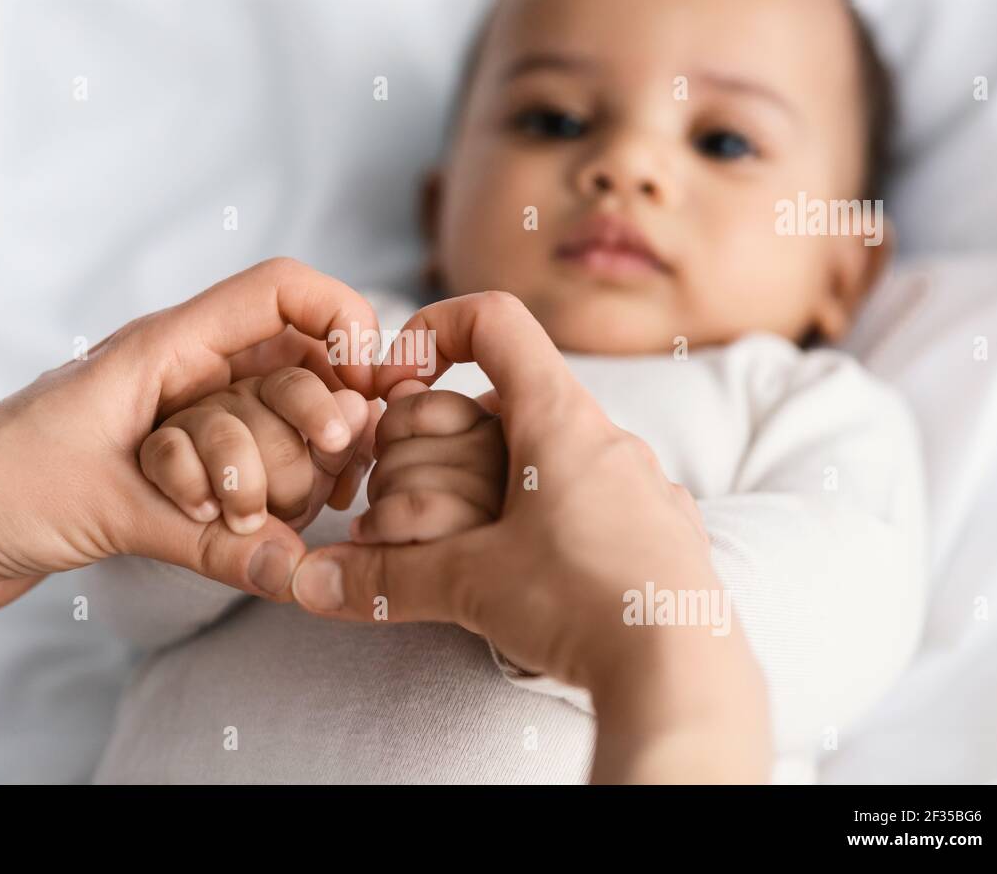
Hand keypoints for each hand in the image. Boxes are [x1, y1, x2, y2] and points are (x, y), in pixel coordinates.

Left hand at [0, 258, 382, 738]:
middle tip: (333, 467)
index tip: (370, 384)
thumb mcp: (110, 506)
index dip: (343, 319)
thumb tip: (302, 572)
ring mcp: (178, 427)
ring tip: (269, 517)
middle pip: (294, 368)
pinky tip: (260, 543)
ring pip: (274, 426)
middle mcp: (182, 378)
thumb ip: (213, 541)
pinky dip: (261, 506)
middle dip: (320, 418)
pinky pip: (243, 476)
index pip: (281, 291)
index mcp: (166, 348)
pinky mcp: (168, 476)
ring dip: (287, 471)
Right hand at [290, 291, 769, 781]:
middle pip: (506, 404)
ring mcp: (640, 484)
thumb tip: (312, 582)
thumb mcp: (468, 586)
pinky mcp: (659, 531)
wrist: (684, 673)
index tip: (397, 384)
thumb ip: (382, 578)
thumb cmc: (582, 604)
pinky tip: (528, 577)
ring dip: (490, 487)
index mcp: (559, 420)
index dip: (433, 331)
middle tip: (406, 497)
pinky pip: (589, 502)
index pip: (495, 322)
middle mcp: (606, 438)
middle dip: (442, 444)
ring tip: (465, 547)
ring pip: (548, 457)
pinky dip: (541, 522)